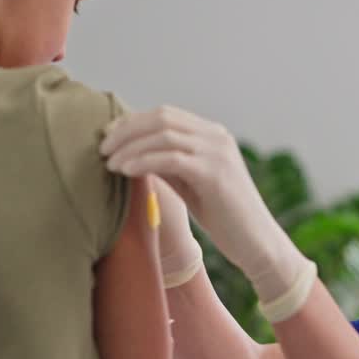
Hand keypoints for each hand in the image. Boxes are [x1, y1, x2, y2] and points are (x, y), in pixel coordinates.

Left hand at [100, 107, 312, 316]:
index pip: (165, 114)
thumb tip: (132, 153)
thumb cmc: (225, 218)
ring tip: (109, 163)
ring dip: (130, 146)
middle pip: (161, 117)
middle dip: (126, 130)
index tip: (108, 137)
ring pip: (163, 134)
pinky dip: (143, 161)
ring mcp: (217, 153)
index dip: (132, 122)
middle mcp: (217, 137)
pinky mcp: (214, 174)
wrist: (257, 243)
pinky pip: (170, 158)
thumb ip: (168, 165)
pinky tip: (126, 171)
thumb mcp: (192, 185)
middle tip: (102, 148)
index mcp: (213, 135)